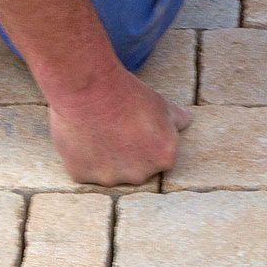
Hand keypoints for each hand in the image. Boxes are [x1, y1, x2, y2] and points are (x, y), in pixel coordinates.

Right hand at [46, 68, 190, 185]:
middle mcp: (140, 175)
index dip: (146, 143)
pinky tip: (80, 139)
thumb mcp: (161, 104)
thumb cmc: (127, 94)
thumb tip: (186, 121)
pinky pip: (83, 172)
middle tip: (114, 130)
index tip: (133, 129)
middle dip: (127, 156)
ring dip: (104, 160)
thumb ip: (177, 119)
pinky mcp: (82, 176)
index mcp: (164, 158)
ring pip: (108, 174)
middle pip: (134, 171)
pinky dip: (82, 160)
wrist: (89, 88)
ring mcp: (110, 178)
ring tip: (96, 132)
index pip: (158, 158)